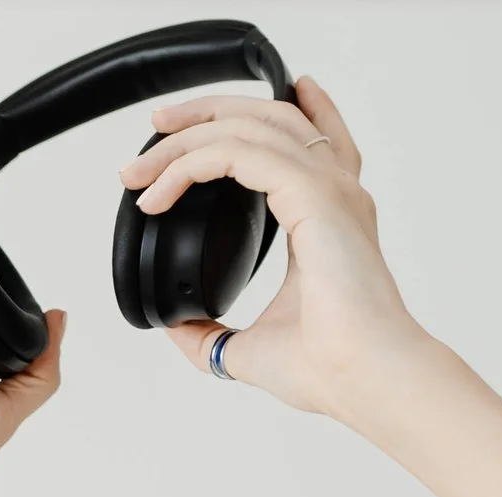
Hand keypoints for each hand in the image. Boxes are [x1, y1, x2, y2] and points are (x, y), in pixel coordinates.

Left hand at [119, 75, 435, 418]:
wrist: (362, 379)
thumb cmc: (328, 369)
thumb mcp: (247, 347)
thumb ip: (208, 334)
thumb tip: (172, 328)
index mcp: (326, 219)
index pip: (294, 145)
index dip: (243, 128)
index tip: (189, 136)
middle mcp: (332, 193)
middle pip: (270, 119)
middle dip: (207, 113)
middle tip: (156, 125)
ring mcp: (328, 189)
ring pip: (250, 126)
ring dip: (188, 136)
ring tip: (139, 165)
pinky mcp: (313, 195)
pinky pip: (240, 153)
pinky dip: (193, 163)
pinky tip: (159, 189)